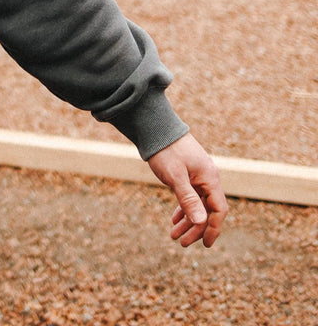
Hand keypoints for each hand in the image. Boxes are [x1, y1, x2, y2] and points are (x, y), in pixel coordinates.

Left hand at [146, 132, 227, 247]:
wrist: (155, 127)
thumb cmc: (165, 150)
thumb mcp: (175, 176)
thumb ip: (188, 199)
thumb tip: (200, 222)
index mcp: (210, 178)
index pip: (218, 210)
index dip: (213, 228)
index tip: (205, 244)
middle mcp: (208, 178)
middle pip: (207, 210)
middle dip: (195, 228)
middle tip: (182, 243)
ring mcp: (198, 175)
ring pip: (197, 204)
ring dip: (187, 220)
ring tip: (174, 235)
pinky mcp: (187, 173)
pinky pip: (190, 196)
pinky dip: (183, 208)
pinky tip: (174, 219)